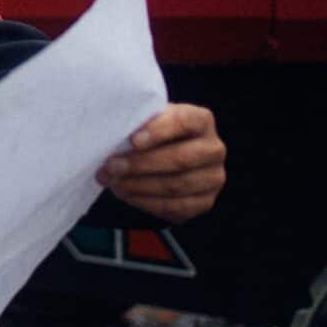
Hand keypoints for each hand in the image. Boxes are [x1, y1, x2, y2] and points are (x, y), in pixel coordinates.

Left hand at [99, 103, 225, 223]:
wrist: (162, 155)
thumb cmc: (150, 132)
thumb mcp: (146, 119)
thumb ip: (137, 122)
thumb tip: (115, 134)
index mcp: (201, 120)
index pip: (185, 122)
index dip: (159, 131)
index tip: (133, 140)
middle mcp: (214, 149)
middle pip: (180, 159)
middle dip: (141, 164)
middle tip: (112, 166)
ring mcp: (213, 178)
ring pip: (177, 185)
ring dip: (140, 186)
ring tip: (114, 182)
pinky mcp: (205, 202)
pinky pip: (176, 207)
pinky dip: (147, 202)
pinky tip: (127, 194)